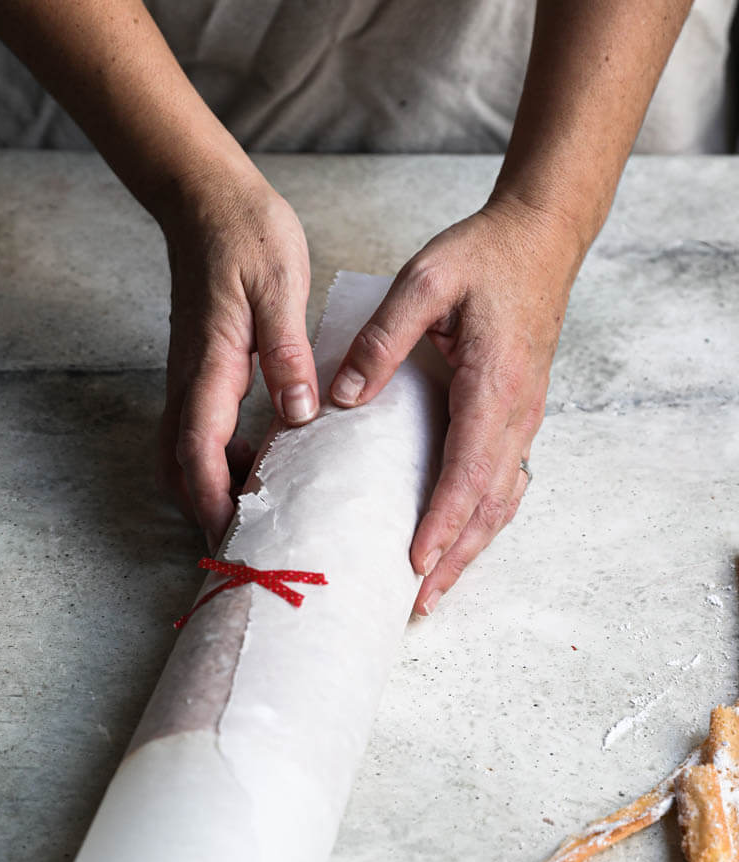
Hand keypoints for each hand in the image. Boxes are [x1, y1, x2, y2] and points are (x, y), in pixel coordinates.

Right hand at [157, 161, 318, 549]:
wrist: (206, 200)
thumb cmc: (245, 235)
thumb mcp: (279, 288)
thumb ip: (287, 354)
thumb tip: (299, 416)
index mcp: (210, 366)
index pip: (199, 451)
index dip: (213, 500)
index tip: (236, 537)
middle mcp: (189, 380)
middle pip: (178, 466)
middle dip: (203, 509)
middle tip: (246, 541)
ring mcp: (189, 377)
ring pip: (181, 453)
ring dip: (207, 488)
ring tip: (257, 512)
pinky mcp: (198, 371)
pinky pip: (196, 431)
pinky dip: (216, 461)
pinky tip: (258, 464)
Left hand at [328, 198, 579, 613]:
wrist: (540, 239)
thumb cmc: (484, 257)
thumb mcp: (424, 280)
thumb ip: (382, 338)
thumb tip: (343, 397)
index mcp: (494, 384)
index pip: (469, 471)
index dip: (443, 521)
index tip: (417, 562)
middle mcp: (517, 411)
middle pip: (491, 504)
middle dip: (457, 558)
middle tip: (421, 601)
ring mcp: (524, 417)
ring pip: (502, 500)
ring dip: (472, 548)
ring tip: (436, 587)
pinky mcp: (519, 415)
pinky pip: (505, 481)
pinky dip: (483, 519)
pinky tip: (460, 538)